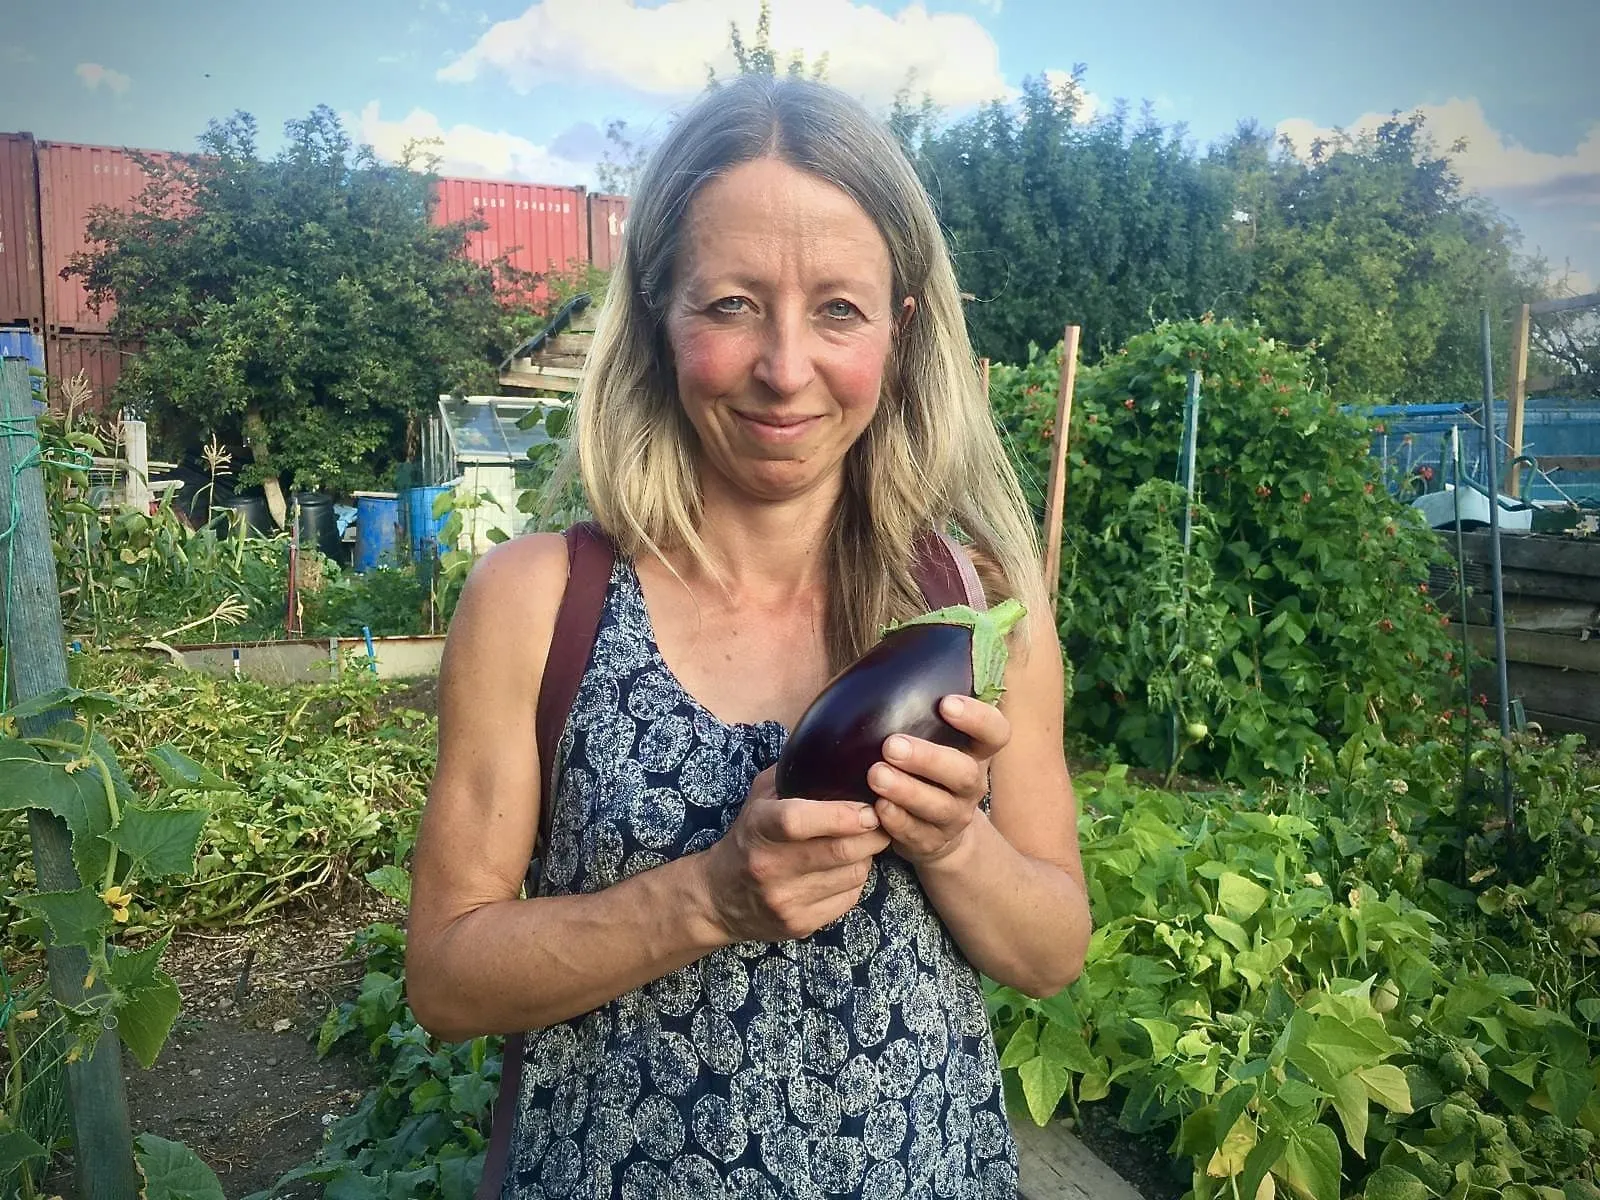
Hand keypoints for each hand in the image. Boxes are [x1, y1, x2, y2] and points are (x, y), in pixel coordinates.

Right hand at [700, 767, 889, 942]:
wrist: (718, 899)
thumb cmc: (750, 836)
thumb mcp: (761, 797)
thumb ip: (796, 774)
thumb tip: (844, 753)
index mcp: (759, 827)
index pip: (798, 821)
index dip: (840, 815)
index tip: (868, 808)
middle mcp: (769, 867)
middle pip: (839, 851)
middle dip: (873, 834)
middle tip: (883, 820)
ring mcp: (785, 900)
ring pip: (852, 875)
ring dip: (867, 856)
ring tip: (861, 843)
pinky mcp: (799, 925)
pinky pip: (849, 898)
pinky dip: (857, 880)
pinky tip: (845, 868)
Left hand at [868, 694, 1010, 865]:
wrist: (937, 833)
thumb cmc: (927, 768)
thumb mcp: (935, 737)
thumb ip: (921, 703)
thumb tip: (893, 646)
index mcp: (976, 751)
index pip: (996, 732)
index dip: (977, 718)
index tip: (946, 702)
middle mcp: (971, 784)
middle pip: (964, 773)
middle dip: (929, 759)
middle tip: (892, 745)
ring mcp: (953, 817)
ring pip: (939, 807)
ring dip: (907, 790)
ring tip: (876, 775)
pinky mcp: (930, 842)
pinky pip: (916, 835)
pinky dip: (896, 822)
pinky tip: (877, 809)